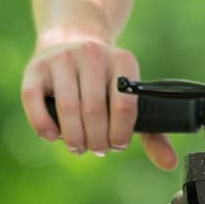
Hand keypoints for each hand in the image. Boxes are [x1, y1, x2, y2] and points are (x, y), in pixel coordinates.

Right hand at [20, 37, 176, 169]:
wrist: (71, 39)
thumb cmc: (106, 82)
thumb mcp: (131, 97)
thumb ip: (153, 132)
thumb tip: (170, 164)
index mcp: (123, 60)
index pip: (125, 104)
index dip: (120, 133)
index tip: (117, 144)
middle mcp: (93, 54)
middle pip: (94, 109)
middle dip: (96, 139)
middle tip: (97, 149)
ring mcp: (62, 58)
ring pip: (67, 107)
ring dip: (74, 136)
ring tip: (79, 146)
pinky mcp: (35, 68)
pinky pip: (35, 101)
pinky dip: (44, 125)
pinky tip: (53, 136)